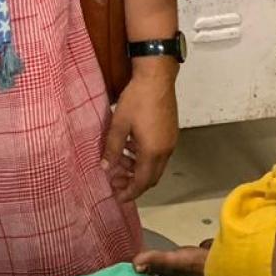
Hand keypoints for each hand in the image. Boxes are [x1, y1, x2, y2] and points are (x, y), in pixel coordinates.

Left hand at [103, 63, 178, 202]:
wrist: (157, 77)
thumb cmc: (137, 100)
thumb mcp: (119, 125)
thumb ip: (112, 149)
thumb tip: (105, 168)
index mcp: (153, 151)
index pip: (142, 182)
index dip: (130, 192)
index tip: (118, 197)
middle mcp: (165, 150)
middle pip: (151, 177)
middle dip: (133, 183)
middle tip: (115, 182)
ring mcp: (170, 141)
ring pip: (155, 165)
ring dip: (138, 169)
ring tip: (119, 162)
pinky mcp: (171, 132)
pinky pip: (158, 153)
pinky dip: (144, 157)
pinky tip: (130, 147)